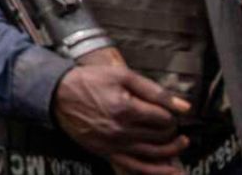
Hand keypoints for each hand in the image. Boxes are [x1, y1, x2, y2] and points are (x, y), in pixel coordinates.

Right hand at [54, 65, 190, 173]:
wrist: (58, 94)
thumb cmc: (88, 81)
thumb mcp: (122, 76)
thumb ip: (154, 91)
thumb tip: (183, 105)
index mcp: (125, 109)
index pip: (164, 118)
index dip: (171, 113)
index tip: (170, 109)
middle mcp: (121, 130)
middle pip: (161, 136)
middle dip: (172, 129)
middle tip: (172, 121)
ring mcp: (114, 144)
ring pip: (154, 154)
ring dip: (172, 149)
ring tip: (181, 142)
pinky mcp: (106, 153)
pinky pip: (136, 168)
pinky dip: (157, 172)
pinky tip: (172, 171)